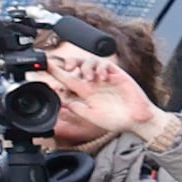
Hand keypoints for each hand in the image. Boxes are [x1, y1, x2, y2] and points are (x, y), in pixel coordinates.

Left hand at [38, 40, 157, 147]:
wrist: (137, 121)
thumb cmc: (117, 120)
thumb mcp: (92, 116)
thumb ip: (78, 108)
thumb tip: (63, 100)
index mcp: (85, 93)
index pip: (67, 79)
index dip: (55, 71)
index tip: (45, 66)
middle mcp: (93, 83)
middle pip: (77, 65)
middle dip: (69, 62)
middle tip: (68, 68)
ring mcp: (105, 78)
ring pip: (89, 61)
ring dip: (86, 66)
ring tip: (90, 77)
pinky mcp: (118, 74)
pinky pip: (105, 64)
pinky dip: (101, 67)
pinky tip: (102, 77)